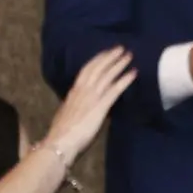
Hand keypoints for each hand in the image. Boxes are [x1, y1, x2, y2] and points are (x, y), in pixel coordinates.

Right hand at [42, 46, 135, 160]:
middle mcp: (82, 91)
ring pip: (106, 75)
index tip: (105, 53)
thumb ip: (78, 106)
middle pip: (96, 69)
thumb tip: (87, 105)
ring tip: (129, 55)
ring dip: (119, 64)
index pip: (85, 71)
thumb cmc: (61, 134)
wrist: (58, 144)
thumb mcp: (68, 114)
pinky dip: (125, 79)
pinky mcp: (100, 106)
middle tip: (120, 48)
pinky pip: (115, 89)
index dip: (96, 61)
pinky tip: (134, 73)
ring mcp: (91, 98)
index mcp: (73, 93)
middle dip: (109, 57)